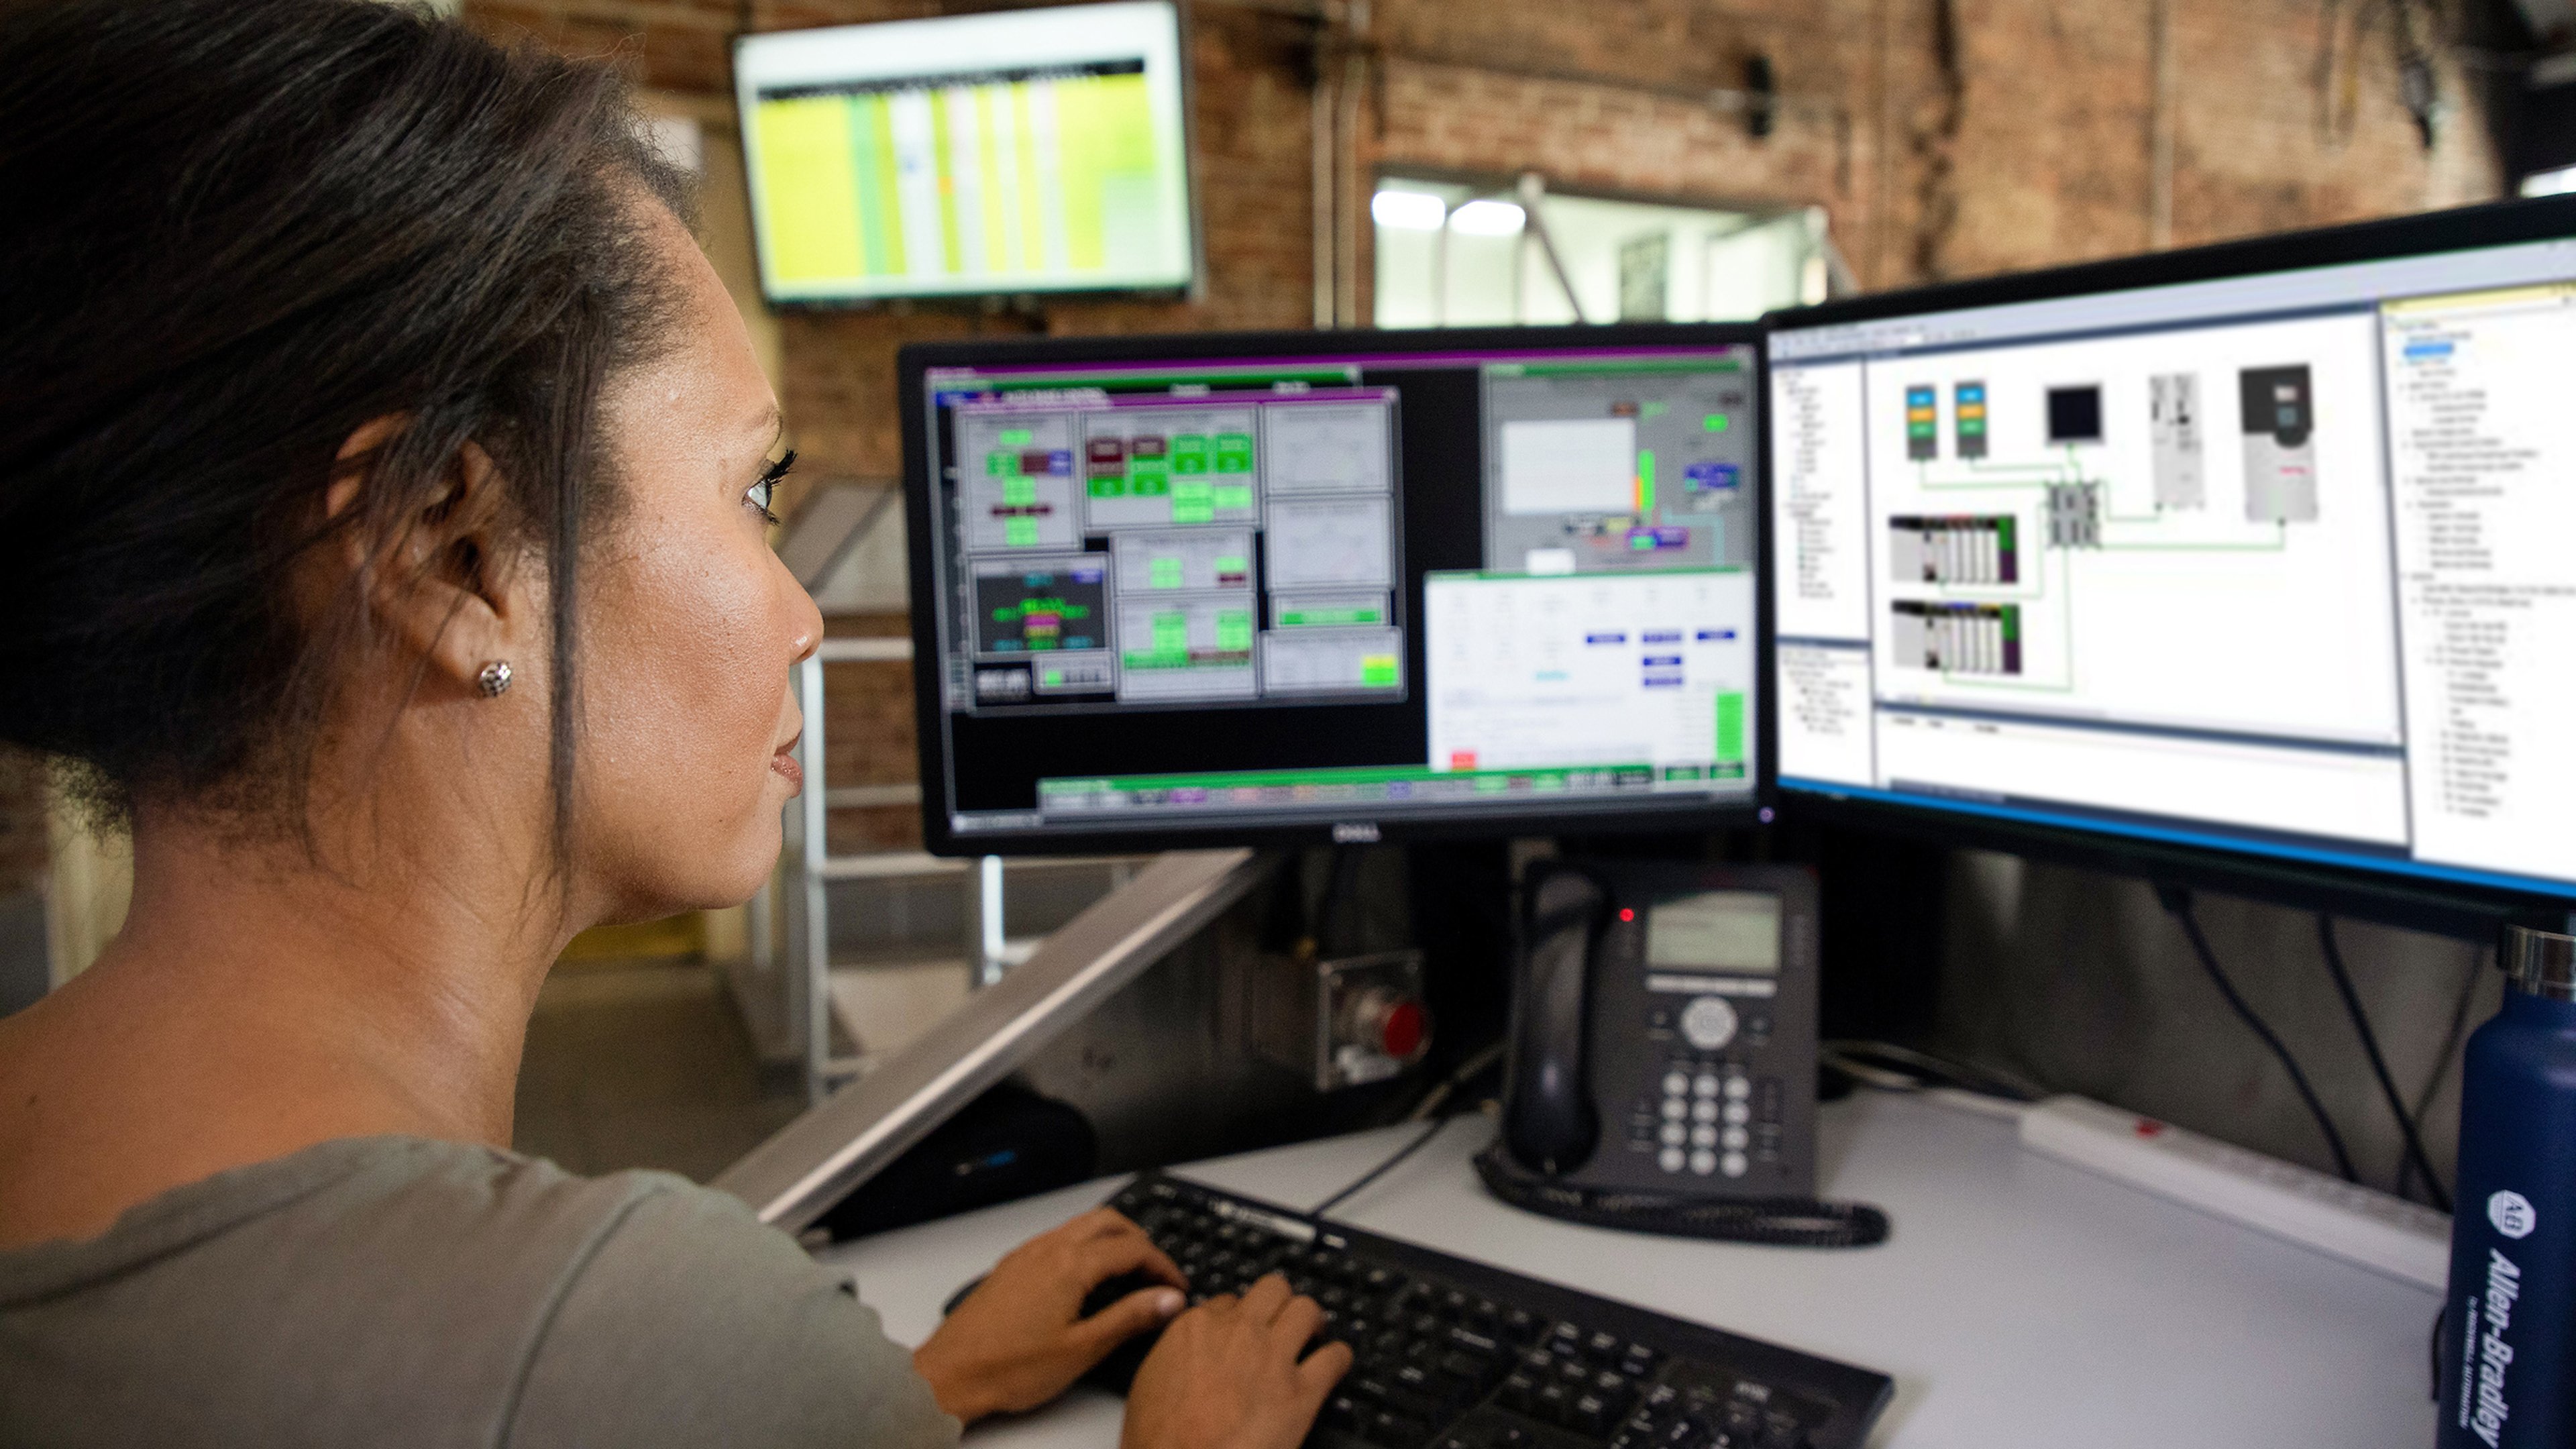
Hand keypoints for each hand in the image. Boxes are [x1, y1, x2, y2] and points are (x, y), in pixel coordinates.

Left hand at [910, 1208, 1187, 1422]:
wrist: (949, 1375)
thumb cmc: (1007, 1368)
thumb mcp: (1081, 1349)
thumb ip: (1129, 1318)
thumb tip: (1168, 1299)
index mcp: (1069, 1265)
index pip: (1133, 1249)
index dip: (1163, 1267)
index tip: (1176, 1288)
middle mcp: (1047, 1249)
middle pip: (1108, 1221)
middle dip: (1141, 1241)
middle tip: (1157, 1273)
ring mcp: (1026, 1254)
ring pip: (1081, 1225)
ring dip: (1112, 1239)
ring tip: (1128, 1274)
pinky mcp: (1011, 1266)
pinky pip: (1058, 1238)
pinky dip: (1084, 1246)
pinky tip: (1086, 1280)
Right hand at [1119, 1274, 1352, 1448]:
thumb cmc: (1160, 1440)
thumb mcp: (1148, 1382)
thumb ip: (1174, 1353)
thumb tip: (1185, 1349)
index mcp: (1196, 1328)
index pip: (1228, 1301)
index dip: (1240, 1316)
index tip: (1245, 1329)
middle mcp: (1238, 1333)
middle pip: (1272, 1290)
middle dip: (1280, 1303)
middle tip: (1284, 1321)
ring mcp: (1273, 1358)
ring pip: (1307, 1310)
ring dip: (1313, 1321)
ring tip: (1314, 1335)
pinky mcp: (1302, 1392)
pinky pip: (1335, 1358)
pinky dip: (1339, 1358)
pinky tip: (1336, 1364)